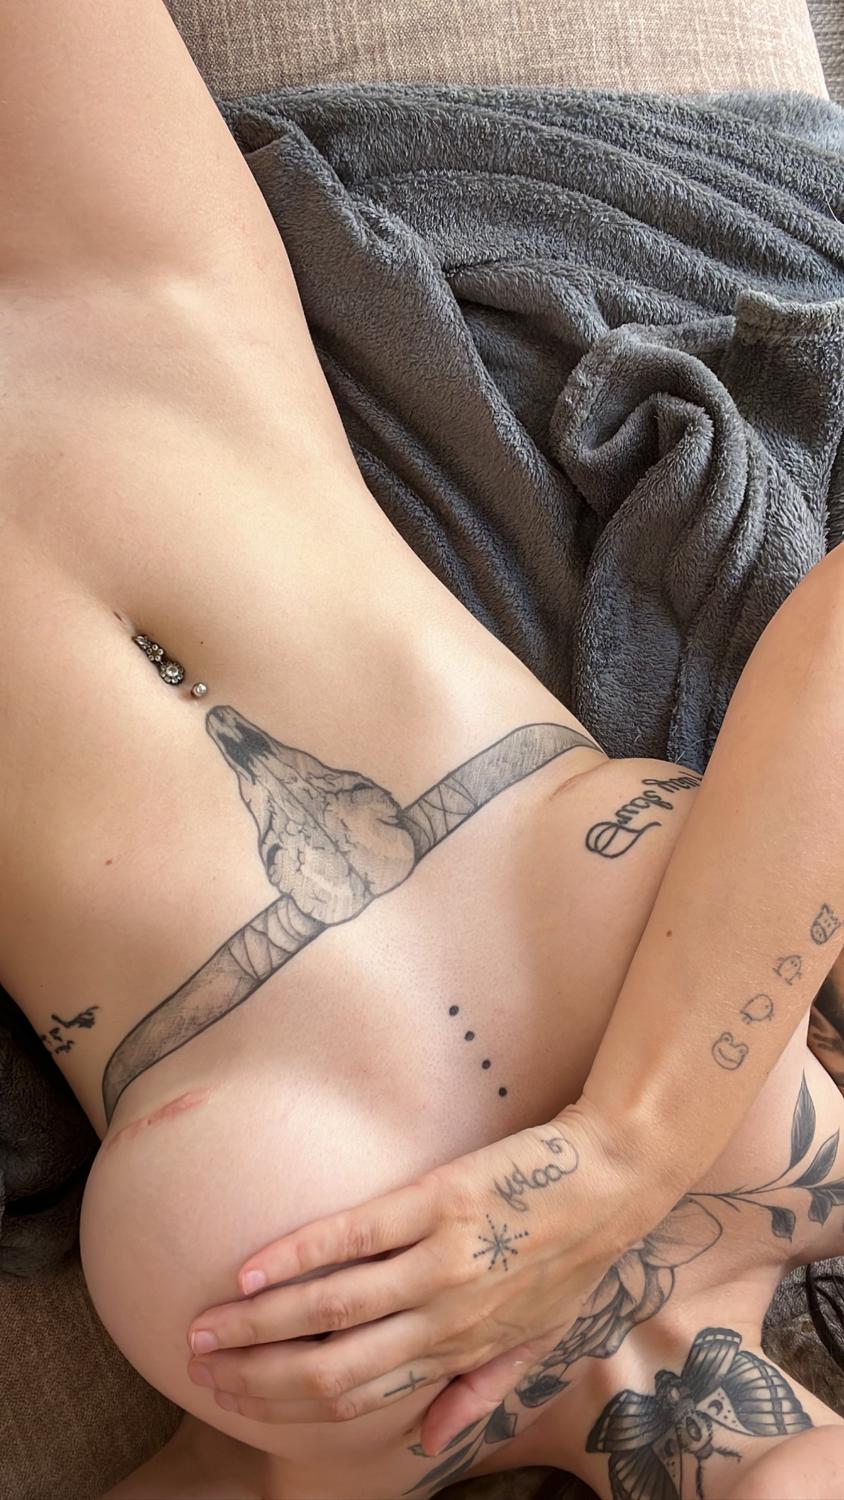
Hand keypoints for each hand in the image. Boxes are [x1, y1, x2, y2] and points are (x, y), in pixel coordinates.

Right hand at [185, 1101, 646, 1453]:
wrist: (618, 1177)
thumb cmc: (577, 1255)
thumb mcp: (541, 1339)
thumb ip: (480, 1389)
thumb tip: (429, 1440)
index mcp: (462, 1351)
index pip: (357, 1397)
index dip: (288, 1405)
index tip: (236, 1396)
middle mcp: (444, 1318)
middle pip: (329, 1367)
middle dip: (255, 1375)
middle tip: (197, 1364)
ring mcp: (439, 1261)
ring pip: (330, 1308)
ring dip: (257, 1323)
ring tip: (203, 1325)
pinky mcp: (439, 1202)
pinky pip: (355, 1237)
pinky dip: (297, 1256)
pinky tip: (249, 1269)